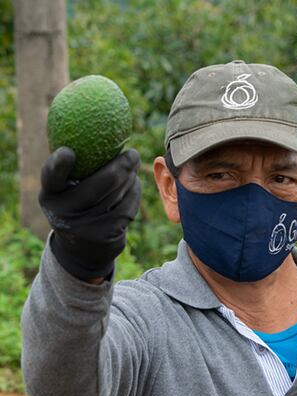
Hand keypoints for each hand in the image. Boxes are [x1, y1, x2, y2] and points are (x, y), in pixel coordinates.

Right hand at [38, 147, 140, 279]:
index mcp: (50, 195)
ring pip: (119, 193)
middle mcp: (64, 212)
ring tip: (132, 168)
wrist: (81, 250)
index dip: (58, 164)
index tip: (68, 152)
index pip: (51, 177)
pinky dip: (133, 193)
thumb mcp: (64, 192)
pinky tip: (133, 185)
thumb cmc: (75, 206)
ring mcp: (86, 226)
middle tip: (132, 154)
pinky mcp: (107, 235)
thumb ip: (72, 170)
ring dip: (130, 178)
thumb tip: (96, 130)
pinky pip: (128, 207)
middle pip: (103, 182)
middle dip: (122, 165)